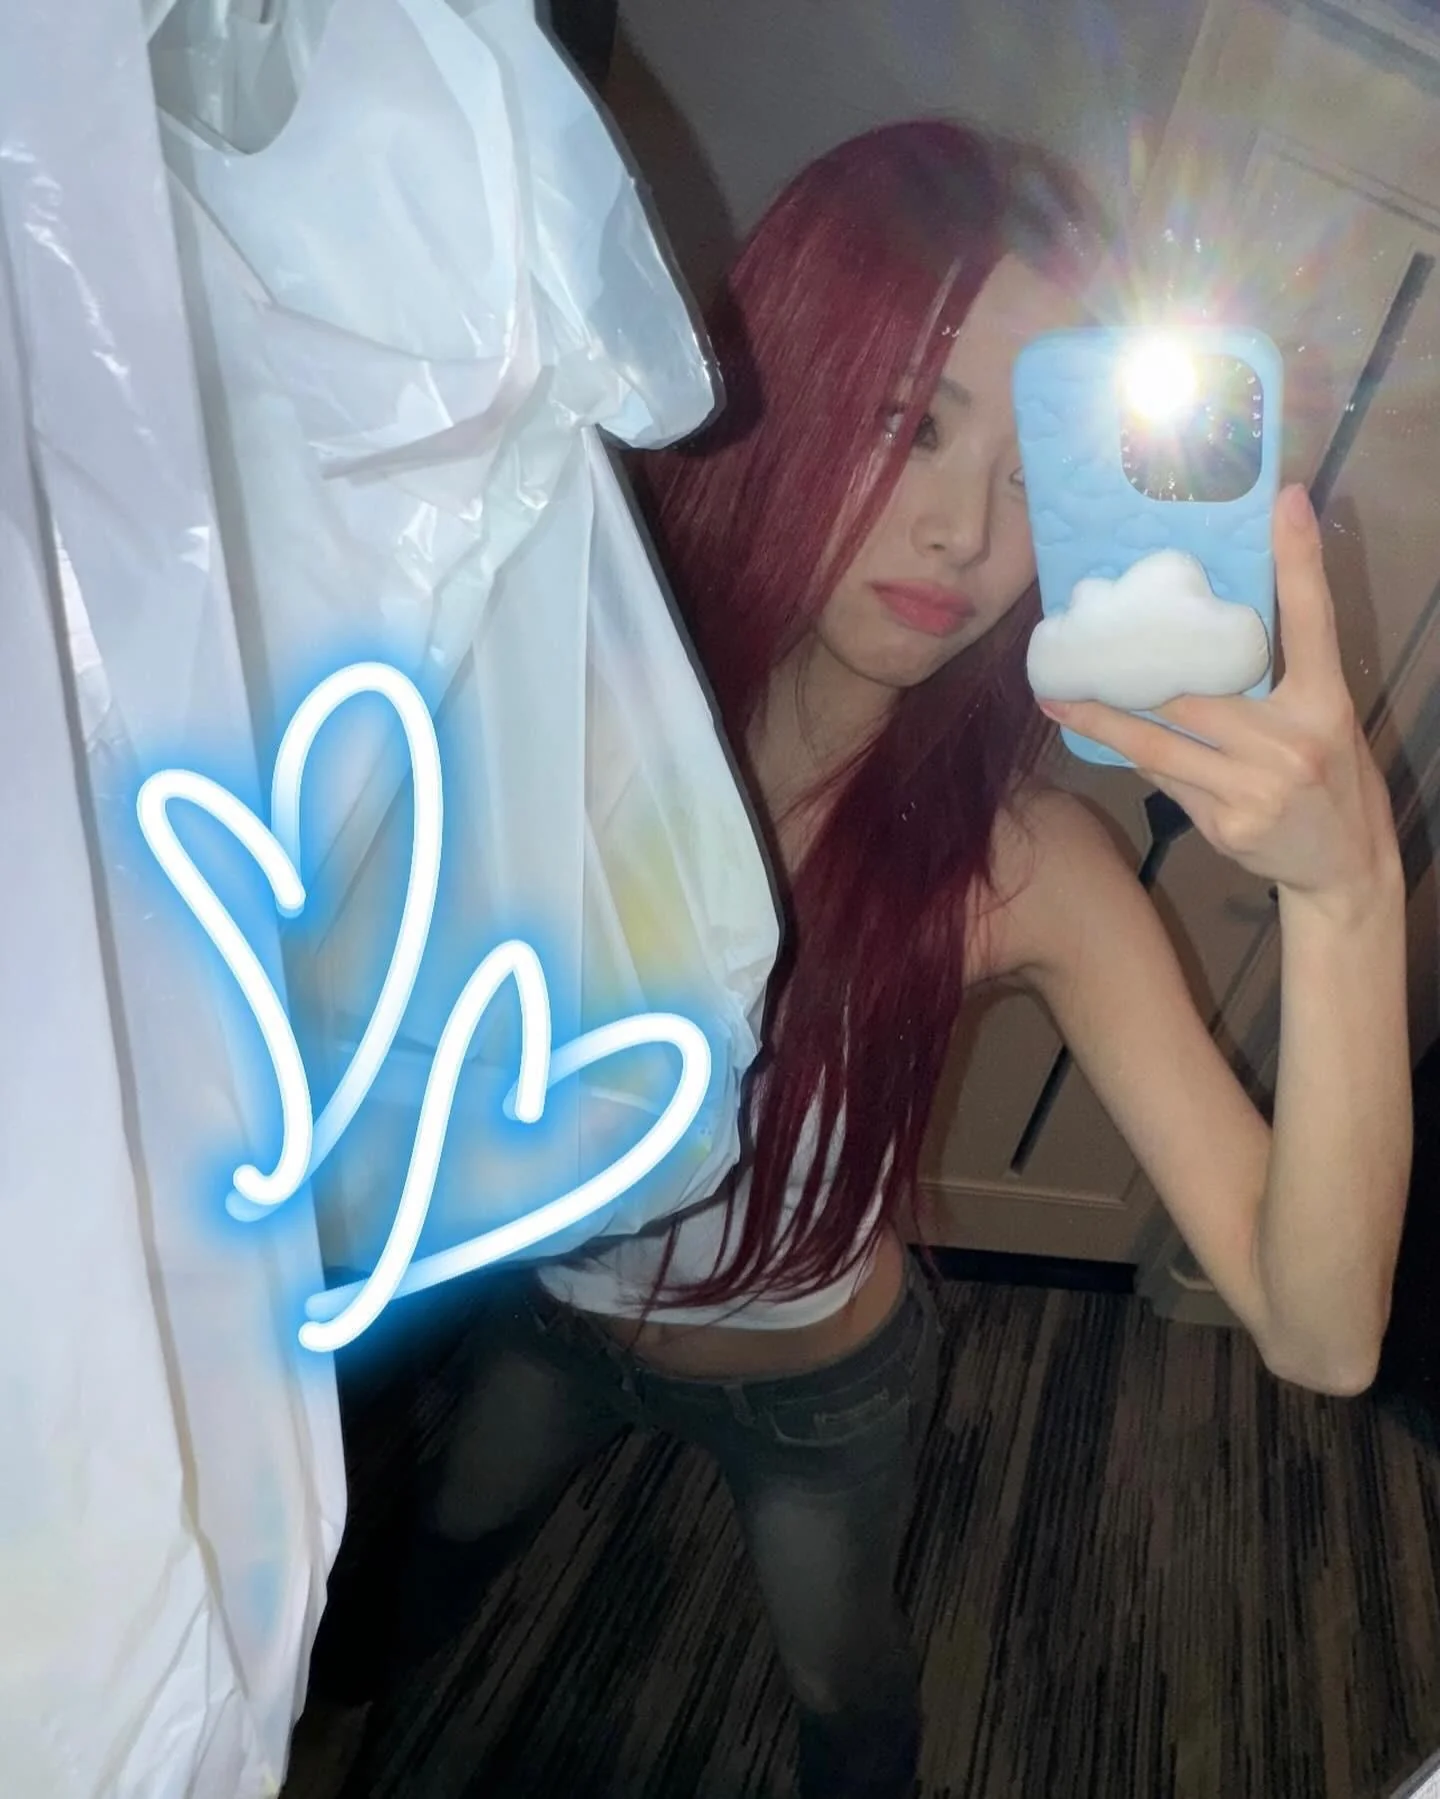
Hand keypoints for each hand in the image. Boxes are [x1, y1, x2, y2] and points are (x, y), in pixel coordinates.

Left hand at [1036, 485, 1400, 912]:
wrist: (1344, 867)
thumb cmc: (1330, 778)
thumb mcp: (1323, 717)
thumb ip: (1280, 677)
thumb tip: (1207, 631)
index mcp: (1326, 703)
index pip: (1313, 620)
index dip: (1300, 559)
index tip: (1285, 502)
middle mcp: (1292, 742)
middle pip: (1194, 691)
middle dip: (1136, 668)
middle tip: (1083, 634)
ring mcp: (1256, 788)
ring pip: (1159, 742)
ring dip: (1103, 718)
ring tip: (1057, 695)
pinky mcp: (1227, 826)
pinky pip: (1165, 780)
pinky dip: (1135, 756)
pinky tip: (1099, 737)